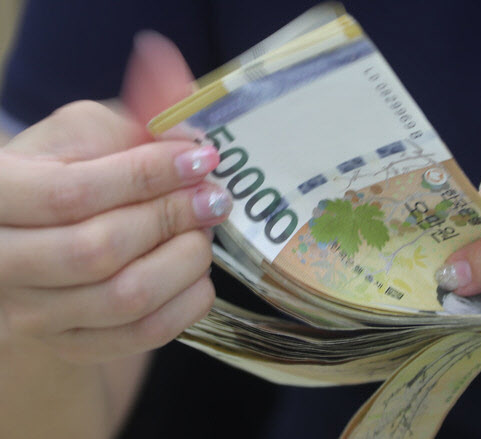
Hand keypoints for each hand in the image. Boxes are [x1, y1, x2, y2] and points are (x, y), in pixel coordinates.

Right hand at [0, 33, 231, 363]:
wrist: (42, 237)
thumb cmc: (64, 175)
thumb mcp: (84, 135)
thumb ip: (133, 119)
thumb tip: (187, 109)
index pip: (73, 193)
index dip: (146, 175)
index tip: (201, 159)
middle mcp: (3, 265)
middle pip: (99, 249)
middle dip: (173, 216)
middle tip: (213, 196)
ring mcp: (37, 316)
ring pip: (127, 298)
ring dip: (186, 258)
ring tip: (204, 229)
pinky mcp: (77, 345)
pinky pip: (144, 335)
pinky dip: (188, 302)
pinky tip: (197, 272)